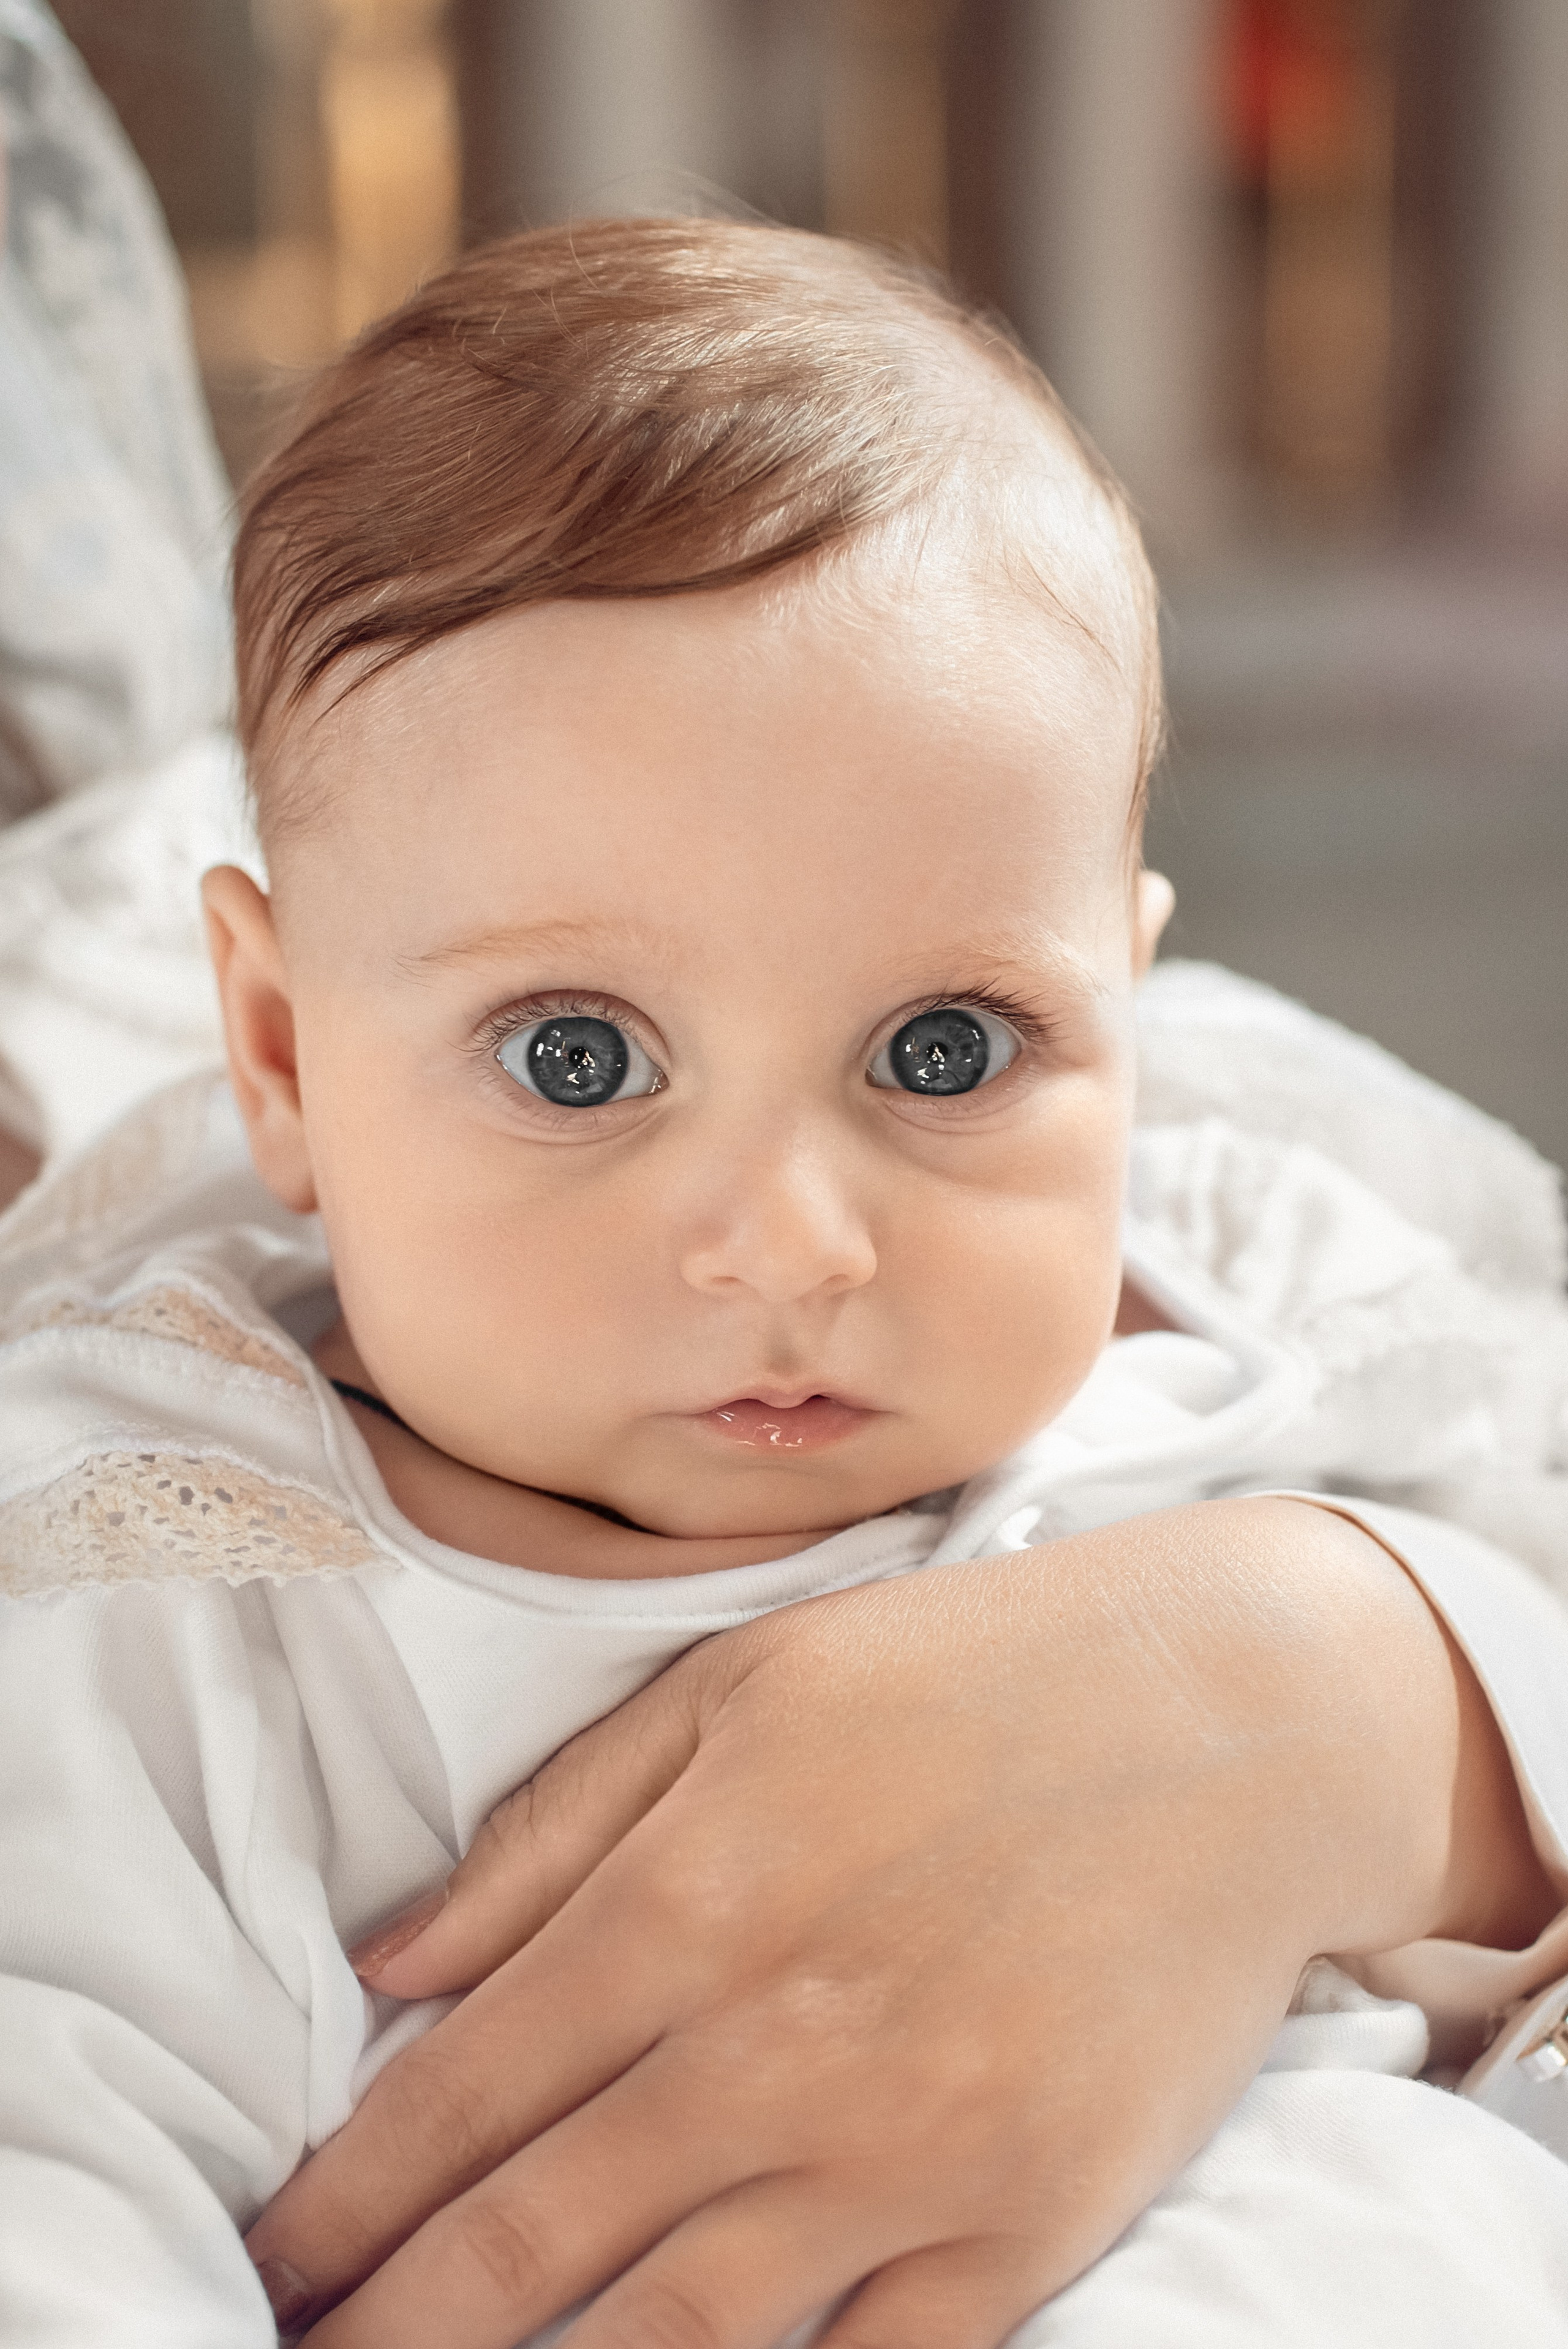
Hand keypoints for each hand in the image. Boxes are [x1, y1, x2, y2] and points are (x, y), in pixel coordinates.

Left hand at [247, 1498, 1548, 2348]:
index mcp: (692, 1896)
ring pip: (672, 2339)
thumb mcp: (735, 1687)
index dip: (342, 2202)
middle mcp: (782, 2044)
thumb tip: (388, 1967)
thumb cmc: (964, 1679)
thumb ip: (551, 1833)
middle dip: (391, 2329)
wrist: (1231, 1717)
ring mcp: (911, 2154)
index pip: (459, 2095)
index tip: (273, 2261)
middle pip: (530, 2245)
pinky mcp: (1027, 2223)